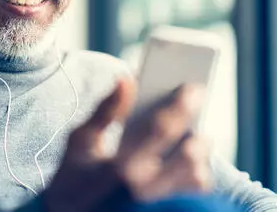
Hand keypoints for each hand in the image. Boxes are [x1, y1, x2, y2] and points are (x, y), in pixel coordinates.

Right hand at [42, 78, 211, 211]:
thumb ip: (106, 109)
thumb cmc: (75, 173)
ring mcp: (154, 204)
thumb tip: (126, 78)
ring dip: (201, 156)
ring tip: (195, 141)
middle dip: (199, 135)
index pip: (160, 130)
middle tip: (201, 123)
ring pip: (196, 178)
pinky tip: (190, 162)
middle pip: (188, 157)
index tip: (194, 89)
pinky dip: (196, 175)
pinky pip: (191, 192)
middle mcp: (142, 188)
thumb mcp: (80, 140)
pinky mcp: (161, 210)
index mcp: (121, 165)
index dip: (181, 106)